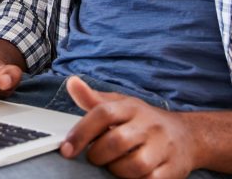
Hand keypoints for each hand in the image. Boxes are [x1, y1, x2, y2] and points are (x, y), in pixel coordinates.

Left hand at [61, 76, 196, 177]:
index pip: (103, 113)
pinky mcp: (173, 169)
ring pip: (135, 165)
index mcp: (130, 107)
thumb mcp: (119, 104)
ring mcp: (163, 147)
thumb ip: (92, 98)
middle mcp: (148, 125)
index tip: (67, 148)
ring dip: (116, 170)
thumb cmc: (143, 120)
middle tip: (94, 157)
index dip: (81, 132)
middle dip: (98, 154)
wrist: (186, 135)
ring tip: (113, 165)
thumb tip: (71, 83)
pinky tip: (130, 175)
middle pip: (116, 141)